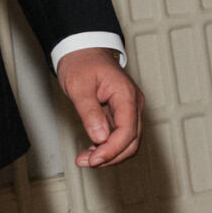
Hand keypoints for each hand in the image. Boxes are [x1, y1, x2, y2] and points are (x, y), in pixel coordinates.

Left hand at [57, 49, 142, 167]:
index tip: (94, 160)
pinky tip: (91, 151)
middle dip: (110, 156)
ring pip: (127, 142)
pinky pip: (119, 135)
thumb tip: (100, 137)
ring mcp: (128, 109)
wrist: (83, 50)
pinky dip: (107, 147)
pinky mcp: (121, 113)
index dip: (112, 150)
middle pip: (132, 141)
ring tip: (85, 159)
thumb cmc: (82, 63)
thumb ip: (90, 112)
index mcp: (126, 95)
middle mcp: (132, 104)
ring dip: (109, 154)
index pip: (128, 131)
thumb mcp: (79, 86)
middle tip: (86, 162)